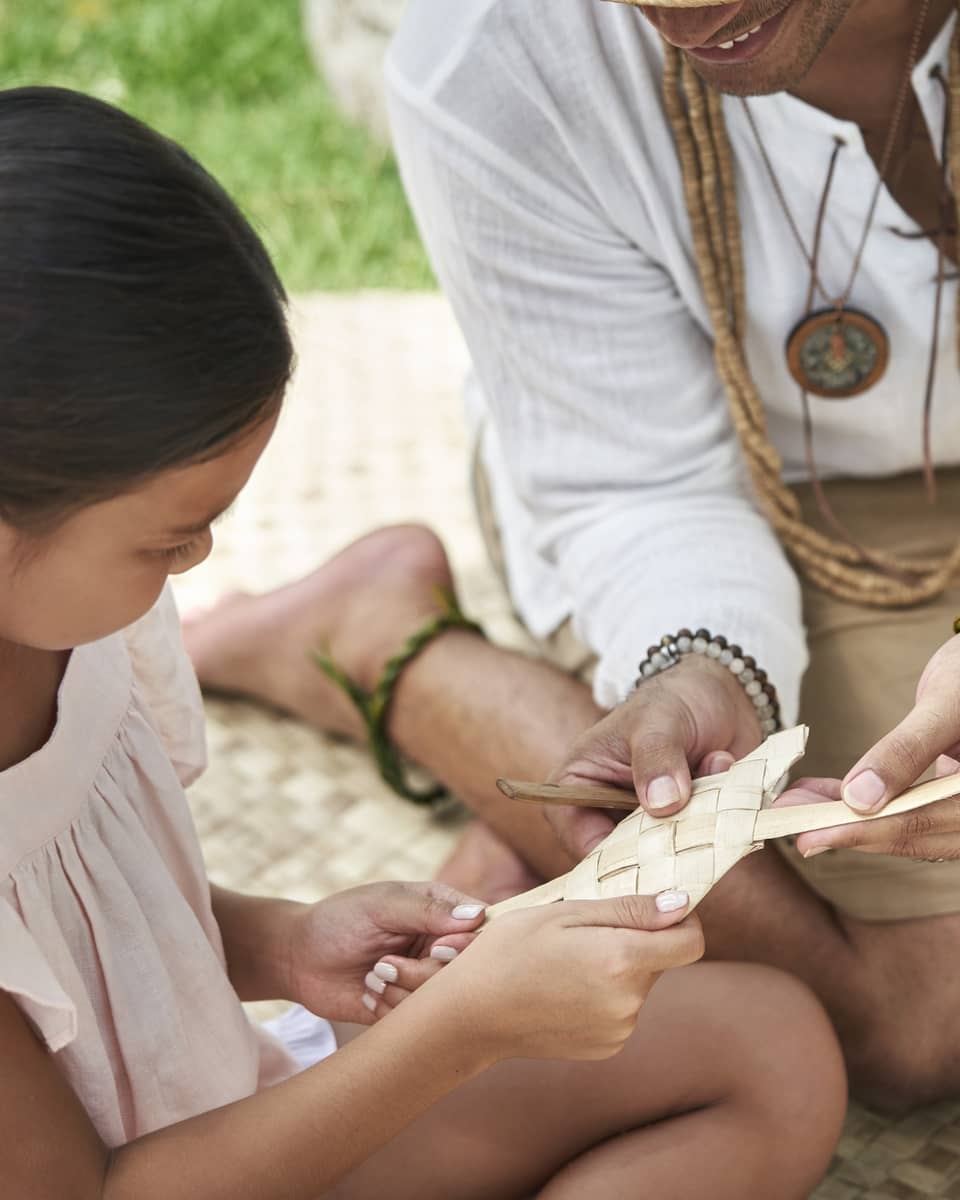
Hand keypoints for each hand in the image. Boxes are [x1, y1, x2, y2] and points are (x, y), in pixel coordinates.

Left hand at [286, 882, 485, 1023]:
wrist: (297, 959)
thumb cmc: (339, 920)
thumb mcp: (382, 906)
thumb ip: (428, 911)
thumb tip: (478, 918)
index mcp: (440, 912)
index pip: (481, 928)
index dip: (466, 945)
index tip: (435, 948)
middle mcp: (438, 946)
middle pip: (464, 970)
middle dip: (425, 972)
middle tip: (386, 963)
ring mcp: (425, 978)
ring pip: (444, 998)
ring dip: (403, 989)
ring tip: (374, 974)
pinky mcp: (407, 1009)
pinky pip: (419, 1020)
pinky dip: (392, 1008)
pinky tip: (369, 992)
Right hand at [414, 891, 702, 1062]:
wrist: (470, 1015)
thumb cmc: (510, 950)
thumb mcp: (565, 912)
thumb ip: (629, 909)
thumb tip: (683, 903)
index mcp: (621, 962)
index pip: (691, 941)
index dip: (680, 918)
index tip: (652, 906)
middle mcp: (629, 1003)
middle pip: (661, 959)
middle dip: (635, 940)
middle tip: (582, 933)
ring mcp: (619, 1031)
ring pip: (639, 984)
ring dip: (617, 968)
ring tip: (566, 963)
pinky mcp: (607, 1048)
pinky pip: (622, 1009)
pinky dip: (604, 995)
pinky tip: (564, 989)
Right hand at [545, 656, 760, 859]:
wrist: (720, 696)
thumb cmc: (671, 699)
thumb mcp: (658, 719)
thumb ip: (656, 757)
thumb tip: (662, 804)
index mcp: (579, 789)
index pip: (581, 840)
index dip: (613, 862)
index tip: (656, 861)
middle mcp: (611, 816)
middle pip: (629, 861)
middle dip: (669, 845)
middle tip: (698, 815)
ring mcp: (654, 828)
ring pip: (675, 858)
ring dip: (705, 822)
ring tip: (714, 761)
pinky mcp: (693, 832)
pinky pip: (712, 848)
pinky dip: (733, 820)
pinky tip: (737, 772)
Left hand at [776, 634, 959, 859]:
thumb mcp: (946, 705)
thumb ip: (906, 750)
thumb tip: (858, 799)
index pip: (925, 822)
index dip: (865, 832)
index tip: (811, 835)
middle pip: (912, 834)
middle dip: (846, 828)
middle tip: (788, 819)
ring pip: (904, 825)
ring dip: (848, 818)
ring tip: (797, 803)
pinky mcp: (945, 797)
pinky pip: (903, 808)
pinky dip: (862, 803)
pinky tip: (821, 793)